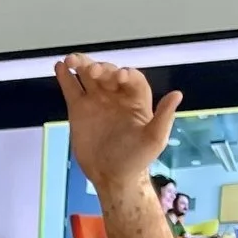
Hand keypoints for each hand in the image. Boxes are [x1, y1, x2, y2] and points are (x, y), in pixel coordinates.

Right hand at [56, 53, 182, 188]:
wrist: (111, 176)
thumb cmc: (136, 160)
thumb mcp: (154, 140)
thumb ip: (164, 117)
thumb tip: (177, 94)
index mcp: (136, 99)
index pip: (132, 78)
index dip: (126, 74)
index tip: (118, 76)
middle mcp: (116, 95)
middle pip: (108, 73)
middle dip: (100, 69)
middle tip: (92, 71)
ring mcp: (97, 100)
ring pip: (88, 76)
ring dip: (81, 65)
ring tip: (71, 60)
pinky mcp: (79, 109)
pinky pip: (72, 89)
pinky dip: (65, 77)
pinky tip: (60, 67)